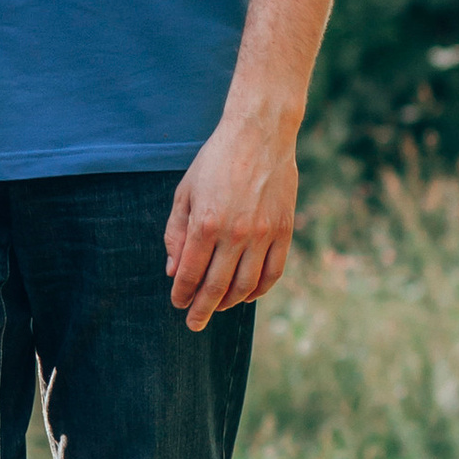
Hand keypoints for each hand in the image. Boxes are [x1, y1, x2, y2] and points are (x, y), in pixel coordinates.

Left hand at [165, 107, 297, 331]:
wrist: (260, 134)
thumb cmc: (216, 161)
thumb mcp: (185, 193)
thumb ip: (176, 234)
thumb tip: (173, 271)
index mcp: (205, 224)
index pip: (190, 274)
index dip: (182, 294)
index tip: (178, 304)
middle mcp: (235, 234)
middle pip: (216, 287)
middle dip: (202, 310)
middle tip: (193, 324)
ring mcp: (263, 234)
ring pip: (245, 286)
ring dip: (229, 303)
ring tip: (218, 308)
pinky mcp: (284, 231)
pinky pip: (273, 273)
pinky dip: (259, 290)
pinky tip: (246, 295)